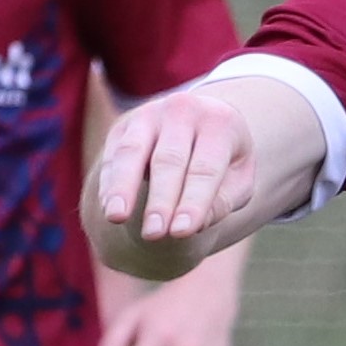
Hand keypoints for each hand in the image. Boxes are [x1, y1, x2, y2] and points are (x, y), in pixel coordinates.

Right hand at [92, 86, 269, 255]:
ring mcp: (149, 116)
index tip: (182, 232)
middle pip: (169, 160)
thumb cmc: (223, 163)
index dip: (194, 201)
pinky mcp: (123, 127)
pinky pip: (113, 157)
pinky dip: (110, 184)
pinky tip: (108, 210)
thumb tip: (195, 225)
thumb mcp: (237, 181)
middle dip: (160, 200)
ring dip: (122, 187)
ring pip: (131, 152)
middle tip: (153, 234)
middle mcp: (182, 111)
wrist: (198, 126)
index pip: (206, 168)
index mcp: (219, 123)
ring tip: (116, 217)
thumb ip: (222, 202)